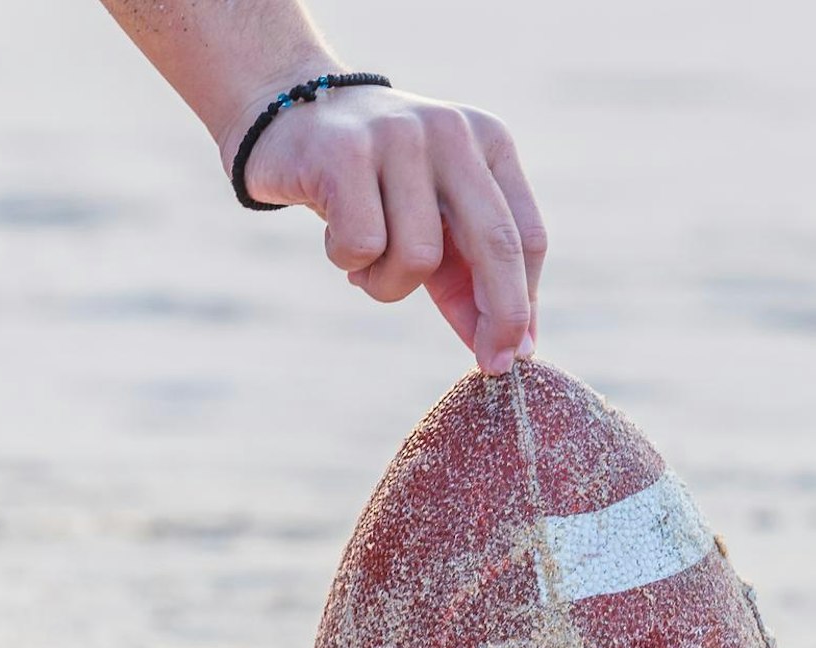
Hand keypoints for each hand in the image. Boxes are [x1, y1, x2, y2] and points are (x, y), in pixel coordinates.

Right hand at [221, 85, 545, 375]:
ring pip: (419, 256)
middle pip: (496, 243)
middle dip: (499, 313)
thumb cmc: (374, 185)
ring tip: (365, 264)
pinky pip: (363, 245)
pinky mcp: (345, 152)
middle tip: (492, 364)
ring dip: (388, 284)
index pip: (525, 235)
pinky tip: (335, 235)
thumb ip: (470, 276)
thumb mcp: (433, 222)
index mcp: (489, 142)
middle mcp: (452, 132)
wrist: (290, 115)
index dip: (523, 303)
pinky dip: (347, 260)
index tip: (515, 355)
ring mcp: (399, 137)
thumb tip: (512, 349)